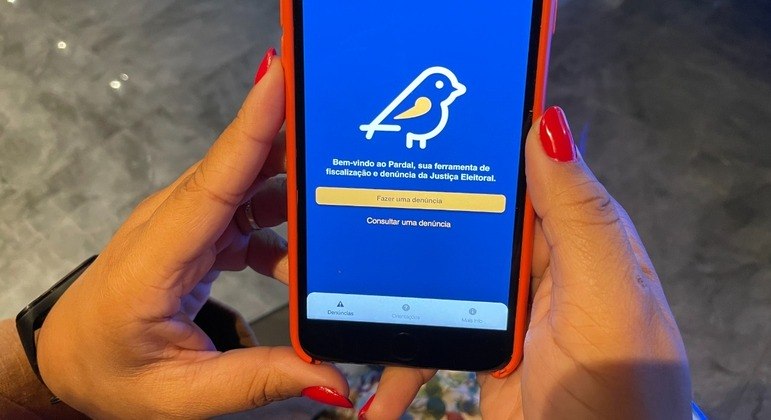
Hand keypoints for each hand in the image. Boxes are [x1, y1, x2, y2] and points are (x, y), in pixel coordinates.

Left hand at [35, 55, 349, 417]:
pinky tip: (299, 260)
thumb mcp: (182, 394)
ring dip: (292, 190)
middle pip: (238, 170)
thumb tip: (328, 375)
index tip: (280, 81)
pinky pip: (246, 213)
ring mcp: (183, 225)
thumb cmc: (111, 371)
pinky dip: (280, 230)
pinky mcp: (197, 233)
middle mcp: (168, 227)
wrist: (72, 360)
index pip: (211, 182)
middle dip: (291, 143)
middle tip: (344, 134)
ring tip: (337, 204)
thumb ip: (259, 380)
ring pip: (247, 186)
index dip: (251, 128)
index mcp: (155, 262)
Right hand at [359, 107, 691, 418]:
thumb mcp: (607, 299)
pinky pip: (426, 339)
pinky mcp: (479, 351)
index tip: (412, 121)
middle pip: (465, 221)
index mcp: (577, 237)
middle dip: (414, 214)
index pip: (522, 171)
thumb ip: (580, 216)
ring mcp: (504, 311)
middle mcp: (540, 266)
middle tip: (352, 199)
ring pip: (436, 278)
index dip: (474, 142)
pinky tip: (373, 386)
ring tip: (341, 285)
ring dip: (391, 290)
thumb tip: (546, 121)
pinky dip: (397, 361)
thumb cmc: (619, 392)